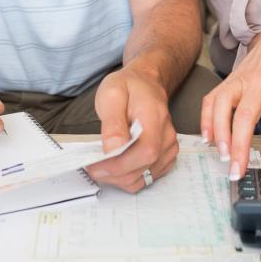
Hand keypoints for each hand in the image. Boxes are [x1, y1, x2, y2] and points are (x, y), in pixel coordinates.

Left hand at [85, 66, 178, 192]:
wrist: (146, 83)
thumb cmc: (128, 87)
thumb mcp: (111, 94)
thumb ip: (113, 122)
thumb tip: (113, 149)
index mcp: (155, 117)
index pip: (145, 151)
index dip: (120, 165)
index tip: (96, 166)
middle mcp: (167, 135)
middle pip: (143, 168)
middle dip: (113, 174)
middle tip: (92, 166)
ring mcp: (169, 148)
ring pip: (143, 178)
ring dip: (118, 178)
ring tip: (102, 164)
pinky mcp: (166, 157)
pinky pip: (146, 178)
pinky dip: (128, 177)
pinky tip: (117, 164)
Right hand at [202, 19, 260, 185]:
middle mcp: (260, 83)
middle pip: (245, 117)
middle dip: (239, 148)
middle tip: (237, 172)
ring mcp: (241, 80)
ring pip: (222, 106)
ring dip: (218, 133)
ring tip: (221, 155)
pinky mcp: (230, 79)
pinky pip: (212, 98)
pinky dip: (206, 118)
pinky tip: (208, 137)